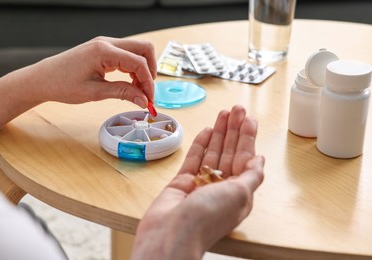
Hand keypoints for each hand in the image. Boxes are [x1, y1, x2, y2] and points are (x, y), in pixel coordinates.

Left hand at [28, 36, 156, 107]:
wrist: (43, 79)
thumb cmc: (62, 84)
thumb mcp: (95, 92)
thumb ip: (123, 93)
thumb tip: (143, 100)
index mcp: (104, 51)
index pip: (139, 62)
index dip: (148, 82)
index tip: (149, 99)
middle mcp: (107, 43)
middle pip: (144, 48)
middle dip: (150, 70)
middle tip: (147, 91)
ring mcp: (105, 44)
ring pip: (137, 51)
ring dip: (142, 70)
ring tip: (137, 90)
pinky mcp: (103, 50)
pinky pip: (126, 55)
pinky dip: (133, 68)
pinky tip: (129, 83)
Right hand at [132, 105, 264, 259]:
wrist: (172, 233)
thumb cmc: (208, 218)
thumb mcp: (241, 194)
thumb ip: (252, 175)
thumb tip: (260, 160)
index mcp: (238, 192)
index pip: (245, 158)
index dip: (247, 138)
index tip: (249, 119)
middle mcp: (220, 187)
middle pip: (229, 152)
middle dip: (234, 130)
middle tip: (236, 109)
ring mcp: (200, 184)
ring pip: (212, 152)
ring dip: (219, 132)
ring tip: (223, 113)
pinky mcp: (182, 182)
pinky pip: (193, 159)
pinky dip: (200, 144)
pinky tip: (207, 131)